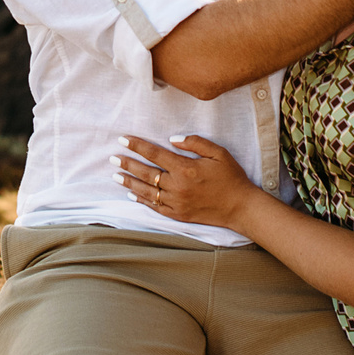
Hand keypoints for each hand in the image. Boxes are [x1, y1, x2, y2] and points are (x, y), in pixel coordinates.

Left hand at [115, 134, 257, 228]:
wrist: (240, 207)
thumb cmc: (231, 177)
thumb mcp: (218, 152)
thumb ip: (195, 142)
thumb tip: (172, 139)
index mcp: (185, 168)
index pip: (154, 154)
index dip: (137, 146)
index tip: (123, 139)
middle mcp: (177, 186)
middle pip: (146, 173)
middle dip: (127, 164)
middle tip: (113, 158)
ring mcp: (176, 202)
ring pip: (146, 191)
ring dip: (129, 182)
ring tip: (115, 175)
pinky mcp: (178, 215)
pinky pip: (155, 207)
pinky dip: (142, 200)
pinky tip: (132, 193)